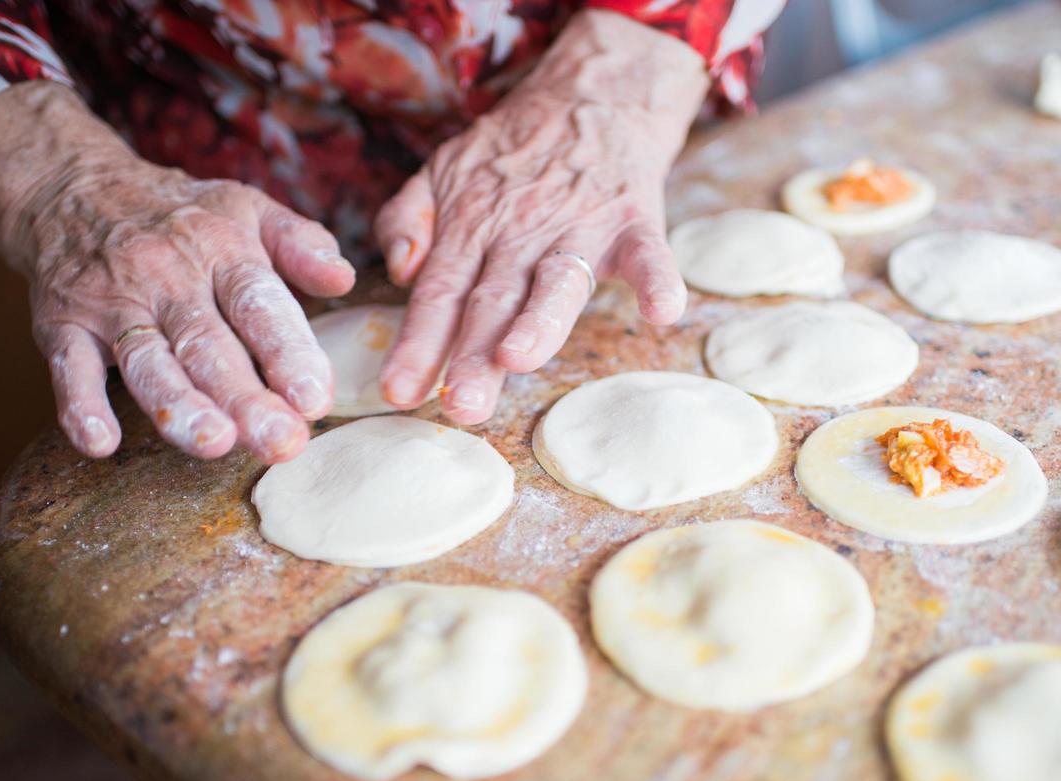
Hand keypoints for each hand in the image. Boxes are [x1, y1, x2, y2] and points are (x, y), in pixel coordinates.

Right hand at [0, 82, 353, 461]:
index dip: (288, 351)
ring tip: (213, 443)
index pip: (259, 303)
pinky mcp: (62, 324)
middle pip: (209, 344)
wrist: (73, 186)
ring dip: (178, 405)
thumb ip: (301, 244)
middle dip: (247, 397)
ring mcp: (112, 303)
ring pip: (147, 361)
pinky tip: (100, 443)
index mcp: (222, 251)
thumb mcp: (247, 210)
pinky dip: (80, 405)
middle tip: (281, 443)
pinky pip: (69, 367)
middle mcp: (168, 278)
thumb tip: (345, 277)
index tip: (315, 398)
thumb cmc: (183, 215)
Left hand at [373, 10, 708, 424]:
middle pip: (493, 301)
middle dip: (474, 355)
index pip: (438, 294)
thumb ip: (406, 219)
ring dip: (540, 322)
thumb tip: (402, 271)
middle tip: (460, 405)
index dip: (418, 344)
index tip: (399, 393)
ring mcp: (580, 228)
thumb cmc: (511, 154)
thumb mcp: (441, 171)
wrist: (591, 95)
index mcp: (472, 230)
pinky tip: (661, 312)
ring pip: (557, 282)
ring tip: (519, 359)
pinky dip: (659, 281)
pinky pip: (651, 255)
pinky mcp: (635, 223)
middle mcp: (522, 233)